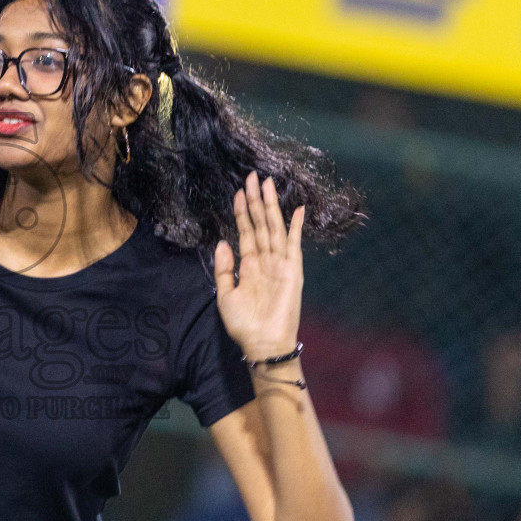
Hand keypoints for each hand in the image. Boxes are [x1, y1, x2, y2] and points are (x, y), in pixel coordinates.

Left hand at [214, 171, 305, 360]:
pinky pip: (294, 244)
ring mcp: (280, 263)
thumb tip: (223, 242)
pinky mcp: (292, 270)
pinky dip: (296, 227)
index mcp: (249, 266)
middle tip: (252, 176)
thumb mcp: (225, 295)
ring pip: (274, 228)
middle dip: (255, 201)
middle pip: (260, 224)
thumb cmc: (244, 324)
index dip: (241, 212)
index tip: (238, 192)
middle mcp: (265, 260)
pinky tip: (297, 209)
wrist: (263, 344)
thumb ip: (223, 269)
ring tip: (267, 183)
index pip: (246, 232)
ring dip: (271, 206)